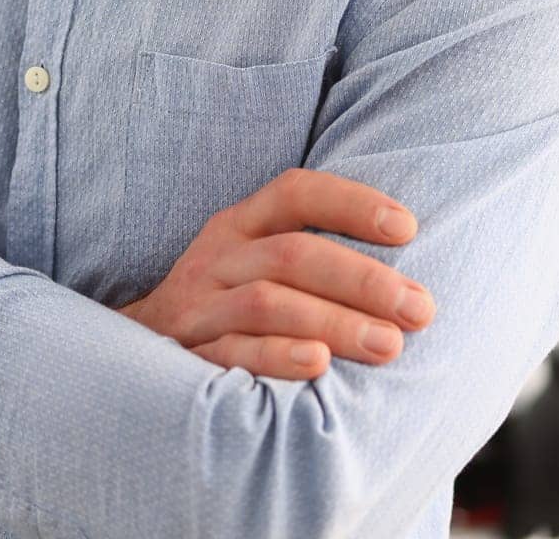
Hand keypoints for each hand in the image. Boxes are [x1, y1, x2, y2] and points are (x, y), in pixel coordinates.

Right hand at [116, 167, 435, 378]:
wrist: (138, 354)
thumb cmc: (226, 304)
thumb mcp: (254, 261)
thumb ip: (311, 253)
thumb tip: (406, 264)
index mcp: (241, 224)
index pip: (296, 193)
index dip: (351, 203)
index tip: (409, 228)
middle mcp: (219, 257)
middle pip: (292, 254)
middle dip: (362, 279)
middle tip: (420, 308)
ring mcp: (200, 306)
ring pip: (268, 302)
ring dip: (333, 321)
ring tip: (389, 344)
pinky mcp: (189, 355)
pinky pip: (233, 352)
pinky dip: (277, 356)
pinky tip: (319, 365)